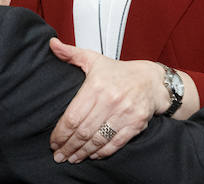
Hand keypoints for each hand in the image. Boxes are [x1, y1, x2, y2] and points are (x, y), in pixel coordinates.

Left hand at [48, 38, 164, 162]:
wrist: (151, 81)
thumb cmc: (119, 72)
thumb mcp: (94, 59)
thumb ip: (71, 53)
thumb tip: (52, 44)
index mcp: (96, 86)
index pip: (73, 116)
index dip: (61, 133)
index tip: (53, 142)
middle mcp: (110, 100)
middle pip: (83, 131)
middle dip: (68, 146)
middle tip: (59, 156)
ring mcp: (124, 113)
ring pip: (97, 140)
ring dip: (82, 152)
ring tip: (72, 158)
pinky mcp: (135, 124)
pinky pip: (115, 143)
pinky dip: (102, 152)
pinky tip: (91, 155)